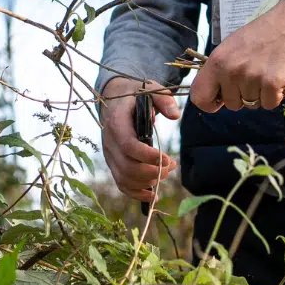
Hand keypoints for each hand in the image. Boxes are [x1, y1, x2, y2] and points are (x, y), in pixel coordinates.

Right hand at [100, 77, 178, 199]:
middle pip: (127, 167)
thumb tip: (175, 116)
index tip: (167, 158)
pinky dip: (136, 193)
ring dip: (147, 182)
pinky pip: (121, 184)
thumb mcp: (151, 90)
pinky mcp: (113, 163)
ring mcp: (109, 155)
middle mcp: (109, 141)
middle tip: (171, 166)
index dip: (148, 156)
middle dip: (152, 171)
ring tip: (166, 172)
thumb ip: (164, 101)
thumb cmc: (136, 95)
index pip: (129, 146)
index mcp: (116, 122)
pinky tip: (153, 194)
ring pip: (124, 178)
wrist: (114, 98)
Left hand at [190, 0, 284, 111]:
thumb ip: (220, 70)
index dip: (210, 103)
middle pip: (231, 104)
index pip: (199, 97)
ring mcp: (251, 77)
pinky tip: (278, 77)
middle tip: (254, 76)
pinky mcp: (272, 83)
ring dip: (260, 94)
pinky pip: (269, 104)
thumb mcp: (231, 47)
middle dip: (243, 96)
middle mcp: (231, 70)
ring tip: (267, 71)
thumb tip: (215, 94)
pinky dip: (275, 96)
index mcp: (216, 61)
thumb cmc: (260, 35)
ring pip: (252, 104)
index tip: (221, 99)